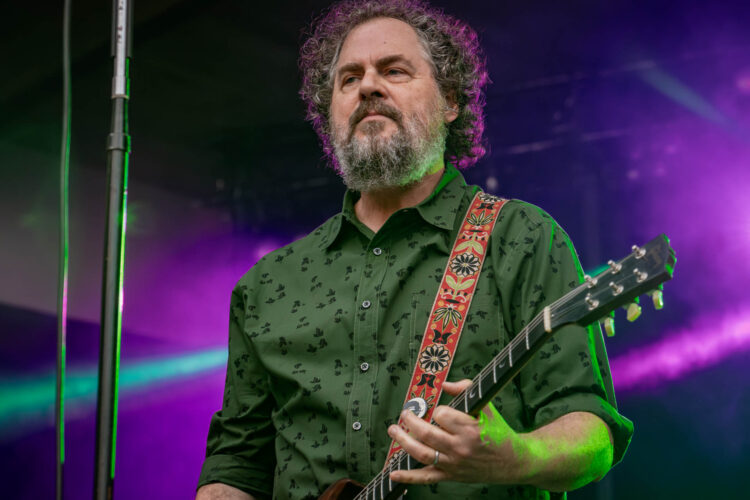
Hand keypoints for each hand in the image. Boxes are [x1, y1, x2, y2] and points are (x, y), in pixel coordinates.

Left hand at [386, 379, 529, 484]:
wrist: (513, 461)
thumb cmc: (499, 432)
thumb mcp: (487, 407)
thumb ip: (466, 390)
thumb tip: (445, 384)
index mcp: (470, 429)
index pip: (442, 415)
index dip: (438, 410)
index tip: (441, 411)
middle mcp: (460, 448)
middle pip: (426, 433)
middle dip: (410, 421)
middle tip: (405, 414)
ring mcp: (453, 464)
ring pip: (422, 453)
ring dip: (403, 441)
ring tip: (393, 430)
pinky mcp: (451, 476)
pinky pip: (426, 477)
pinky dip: (409, 477)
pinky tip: (394, 473)